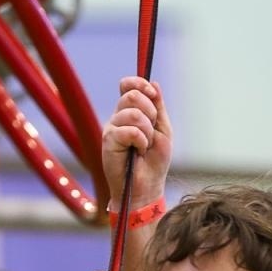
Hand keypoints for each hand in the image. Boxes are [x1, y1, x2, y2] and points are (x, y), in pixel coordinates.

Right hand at [104, 76, 171, 211]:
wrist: (146, 187)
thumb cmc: (154, 162)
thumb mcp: (162, 130)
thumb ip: (158, 108)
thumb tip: (154, 83)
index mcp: (130, 112)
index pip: (128, 85)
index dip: (140, 84)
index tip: (152, 94)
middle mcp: (118, 117)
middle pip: (131, 95)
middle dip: (149, 112)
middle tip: (151, 131)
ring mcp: (112, 128)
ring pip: (132, 113)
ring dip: (147, 131)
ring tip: (145, 146)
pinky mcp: (108, 140)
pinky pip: (129, 130)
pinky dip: (140, 141)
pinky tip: (138, 151)